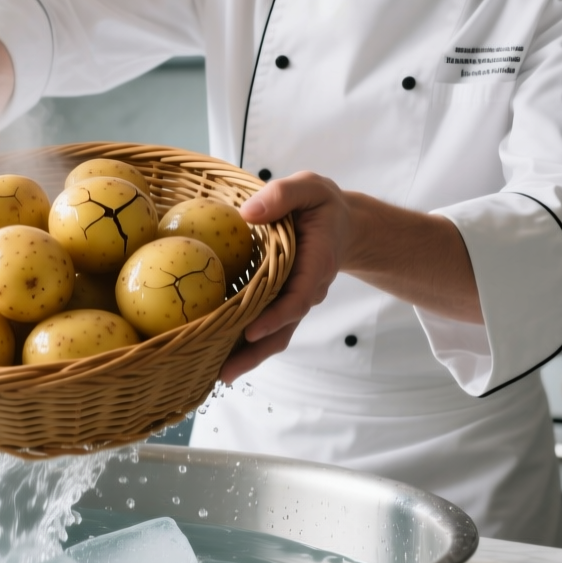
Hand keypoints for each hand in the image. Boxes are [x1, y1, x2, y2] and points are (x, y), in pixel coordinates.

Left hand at [220, 172, 352, 383]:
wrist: (343, 225)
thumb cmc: (322, 205)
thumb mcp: (308, 187)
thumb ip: (283, 195)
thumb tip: (248, 212)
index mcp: (316, 263)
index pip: (297, 297)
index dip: (276, 317)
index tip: (251, 331)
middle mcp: (307, 289)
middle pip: (283, 328)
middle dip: (255, 352)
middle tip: (225, 373)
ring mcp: (296, 300)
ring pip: (276, 334)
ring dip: (249, 355)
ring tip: (218, 374)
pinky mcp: (283, 302)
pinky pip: (269, 325)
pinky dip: (247, 342)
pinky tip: (220, 353)